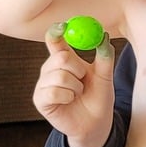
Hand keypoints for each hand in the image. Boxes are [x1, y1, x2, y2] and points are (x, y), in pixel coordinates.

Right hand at [33, 23, 115, 146]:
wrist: (96, 121)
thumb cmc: (99, 95)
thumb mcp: (105, 74)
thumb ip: (105, 56)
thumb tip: (103, 36)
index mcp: (65, 59)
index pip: (55, 40)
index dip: (57, 31)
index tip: (63, 25)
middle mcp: (51, 69)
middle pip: (60, 57)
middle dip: (78, 68)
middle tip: (83, 77)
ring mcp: (44, 84)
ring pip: (59, 75)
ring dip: (75, 86)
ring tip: (78, 92)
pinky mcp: (40, 100)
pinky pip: (52, 92)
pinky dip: (67, 96)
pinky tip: (70, 100)